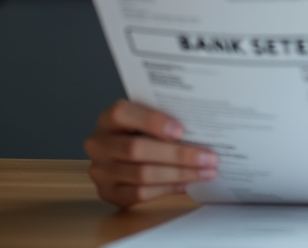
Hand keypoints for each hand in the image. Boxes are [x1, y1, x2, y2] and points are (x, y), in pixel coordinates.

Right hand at [84, 100, 217, 207]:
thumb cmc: (142, 130)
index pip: (123, 114)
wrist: (120, 154)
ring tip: (206, 172)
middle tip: (209, 157)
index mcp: (108, 118)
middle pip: (136, 149)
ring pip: (142, 174)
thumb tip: (202, 128)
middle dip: (177, 154)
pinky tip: (188, 184)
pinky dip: (167, 188)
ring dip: (179, 174)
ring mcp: (100, 170)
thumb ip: (165, 117)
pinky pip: (139, 194)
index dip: (152, 121)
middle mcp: (98, 143)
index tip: (182, 131)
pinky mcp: (108, 192)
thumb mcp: (148, 116)